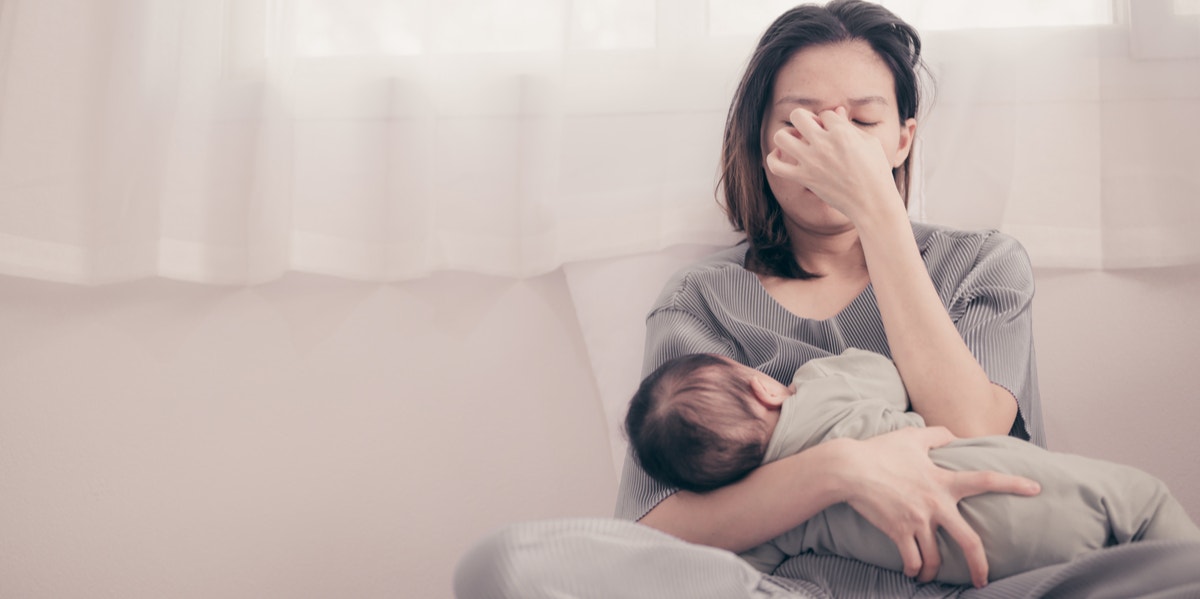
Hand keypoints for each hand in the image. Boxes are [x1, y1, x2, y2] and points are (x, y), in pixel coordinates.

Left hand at [764, 106, 899, 220]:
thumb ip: (848, 126)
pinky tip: (782, 157)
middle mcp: (824, 144)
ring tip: (795, 142)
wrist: (872, 202)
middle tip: (811, 131)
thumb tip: (835, 110)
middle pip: (798, 116)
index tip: (834, 133)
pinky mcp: (804, 178)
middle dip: (803, 119)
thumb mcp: (869, 143)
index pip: (824, 113)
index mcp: (842, 132)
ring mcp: (811, 161)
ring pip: (781, 137)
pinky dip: (773, 159)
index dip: (828, 122)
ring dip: (786, 136)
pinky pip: (775, 165)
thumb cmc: (876, 171)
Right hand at [834, 427, 1040, 587]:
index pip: (985, 481)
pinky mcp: (898, 531)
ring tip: (928, 576)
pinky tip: (911, 571)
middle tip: (983, 580)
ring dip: (932, 572)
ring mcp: (917, 521)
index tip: (1036, 489)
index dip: (1013, 484)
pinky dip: (913, 568)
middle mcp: (935, 504)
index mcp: (943, 481)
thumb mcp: (912, 436)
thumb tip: (954, 435)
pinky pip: (911, 560)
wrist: (848, 469)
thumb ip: (937, 435)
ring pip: (934, 558)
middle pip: (968, 542)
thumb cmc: (879, 450)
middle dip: (979, 565)